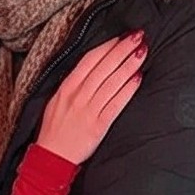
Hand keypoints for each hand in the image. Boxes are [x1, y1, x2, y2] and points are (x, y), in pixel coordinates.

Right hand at [36, 31, 146, 164]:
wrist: (51, 158)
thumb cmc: (54, 130)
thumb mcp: (56, 101)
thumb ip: (72, 85)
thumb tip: (89, 69)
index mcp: (66, 87)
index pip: (90, 60)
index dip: (108, 46)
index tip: (121, 36)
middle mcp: (77, 96)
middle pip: (104, 67)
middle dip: (123, 49)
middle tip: (138, 36)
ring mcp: (88, 110)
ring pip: (112, 82)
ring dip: (129, 65)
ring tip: (142, 52)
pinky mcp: (98, 126)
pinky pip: (116, 104)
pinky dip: (128, 90)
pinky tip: (138, 78)